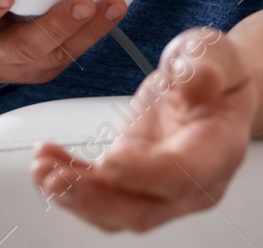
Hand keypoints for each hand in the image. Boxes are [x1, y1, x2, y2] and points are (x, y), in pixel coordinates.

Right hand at [0, 0, 127, 85]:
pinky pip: (70, 53)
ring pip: (54, 55)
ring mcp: (19, 65)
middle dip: (56, 24)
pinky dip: (95, 30)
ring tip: (114, 4)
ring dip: (88, 30)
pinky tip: (113, 8)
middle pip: (24, 45)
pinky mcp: (42, 68)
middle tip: (83, 2)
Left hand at [29, 26, 258, 231]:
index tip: (110, 162)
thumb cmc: (217, 70)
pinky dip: (71, 182)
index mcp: (218, 150)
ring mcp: (160, 187)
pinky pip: (99, 193)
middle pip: (144, 208)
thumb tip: (198, 77)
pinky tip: (46, 165)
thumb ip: (206, 63)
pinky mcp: (132, 179)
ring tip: (44, 171)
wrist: (213, 83)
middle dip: (97, 199)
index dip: (145, 173)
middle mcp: (191, 182)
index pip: (182, 174)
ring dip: (75, 196)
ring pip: (116, 211)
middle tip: (60, 178)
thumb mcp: (215, 51)